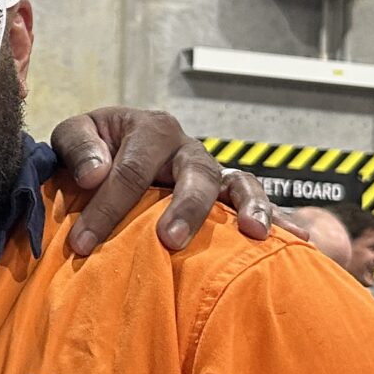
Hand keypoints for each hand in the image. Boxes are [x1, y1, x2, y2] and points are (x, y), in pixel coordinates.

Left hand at [52, 107, 272, 253]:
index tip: (82, 244)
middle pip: (196, 174)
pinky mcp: (228, 195)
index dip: (104, 208)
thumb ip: (78, 147)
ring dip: (250, 207)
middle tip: (169, 240)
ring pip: (239, 184)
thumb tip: (95, 173)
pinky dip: (279, 218)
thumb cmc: (94, 149)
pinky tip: (297, 239)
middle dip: (185, 207)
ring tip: (254, 234)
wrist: (114, 151)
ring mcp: (213, 172)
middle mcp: (187, 149)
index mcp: (150, 129)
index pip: (129, 170)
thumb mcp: (76, 134)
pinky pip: (259, 204)